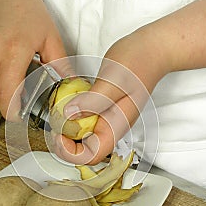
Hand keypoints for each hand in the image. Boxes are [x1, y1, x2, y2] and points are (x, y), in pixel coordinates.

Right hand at [0, 0, 66, 117]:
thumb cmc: (25, 9)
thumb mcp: (50, 36)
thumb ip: (61, 65)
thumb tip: (70, 84)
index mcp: (13, 53)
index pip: (6, 96)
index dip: (13, 111)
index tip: (19, 115)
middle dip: (6, 103)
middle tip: (20, 98)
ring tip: (12, 77)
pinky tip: (1, 65)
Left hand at [51, 31, 165, 164]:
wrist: (152, 49)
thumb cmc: (140, 62)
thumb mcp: (113, 81)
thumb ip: (92, 101)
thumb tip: (70, 115)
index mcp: (116, 125)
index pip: (92, 155)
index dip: (71, 152)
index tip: (58, 135)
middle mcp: (111, 126)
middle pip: (85, 149)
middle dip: (65, 143)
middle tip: (53, 126)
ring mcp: (107, 117)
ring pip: (83, 136)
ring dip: (67, 130)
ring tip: (57, 114)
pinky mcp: (102, 107)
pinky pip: (84, 120)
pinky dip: (72, 116)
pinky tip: (67, 103)